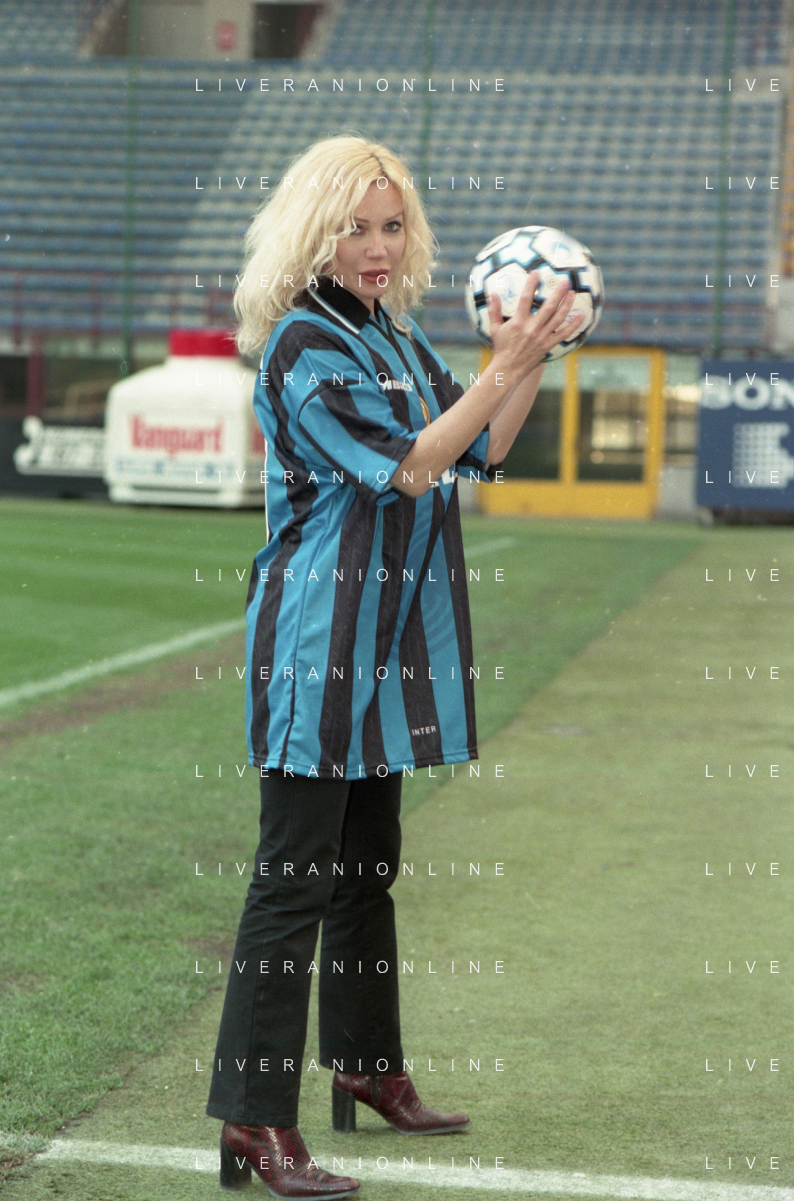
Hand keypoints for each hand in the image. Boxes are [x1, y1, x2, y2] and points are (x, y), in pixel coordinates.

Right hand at [489, 271, 584, 386]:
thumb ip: (494, 310)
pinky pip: (563, 334)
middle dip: (558, 293)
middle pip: (548, 307)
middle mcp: (532, 328)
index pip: (525, 299)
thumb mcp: (495, 328)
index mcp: (518, 322)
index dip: (531, 284)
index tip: (537, 272)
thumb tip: (492, 293)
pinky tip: (582, 316)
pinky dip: (574, 325)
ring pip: (558, 318)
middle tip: (565, 281)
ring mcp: (541, 337)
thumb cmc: (501, 347)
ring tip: (573, 293)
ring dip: (567, 305)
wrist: (508, 369)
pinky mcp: (548, 345)